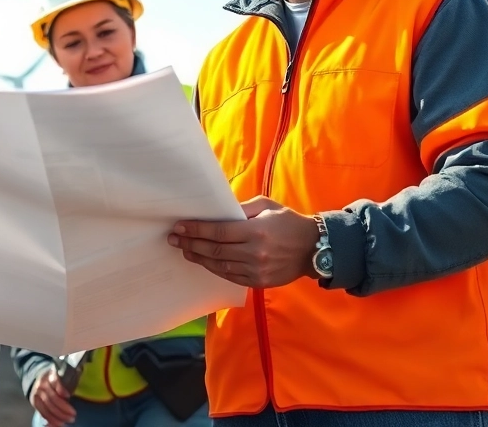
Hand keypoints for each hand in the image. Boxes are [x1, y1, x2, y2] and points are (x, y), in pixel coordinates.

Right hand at [29, 369, 75, 426]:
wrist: (39, 380)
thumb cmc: (57, 380)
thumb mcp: (63, 376)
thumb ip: (69, 382)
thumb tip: (74, 394)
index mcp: (51, 375)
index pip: (55, 381)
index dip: (61, 389)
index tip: (69, 396)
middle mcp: (42, 384)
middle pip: (52, 397)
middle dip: (63, 408)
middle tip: (73, 415)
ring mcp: (37, 393)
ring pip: (47, 407)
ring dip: (58, 416)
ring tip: (68, 420)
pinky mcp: (34, 402)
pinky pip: (42, 412)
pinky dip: (51, 419)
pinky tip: (59, 424)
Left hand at [168, 196, 319, 287]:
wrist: (313, 249)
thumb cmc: (288, 222)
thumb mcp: (266, 206)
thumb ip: (241, 209)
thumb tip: (216, 211)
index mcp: (256, 231)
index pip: (218, 232)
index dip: (196, 230)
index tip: (179, 227)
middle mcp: (254, 252)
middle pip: (214, 250)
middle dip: (191, 244)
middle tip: (174, 239)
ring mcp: (256, 270)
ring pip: (219, 265)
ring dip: (198, 258)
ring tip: (184, 250)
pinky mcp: (258, 282)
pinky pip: (230, 276)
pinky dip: (214, 268)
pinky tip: (203, 261)